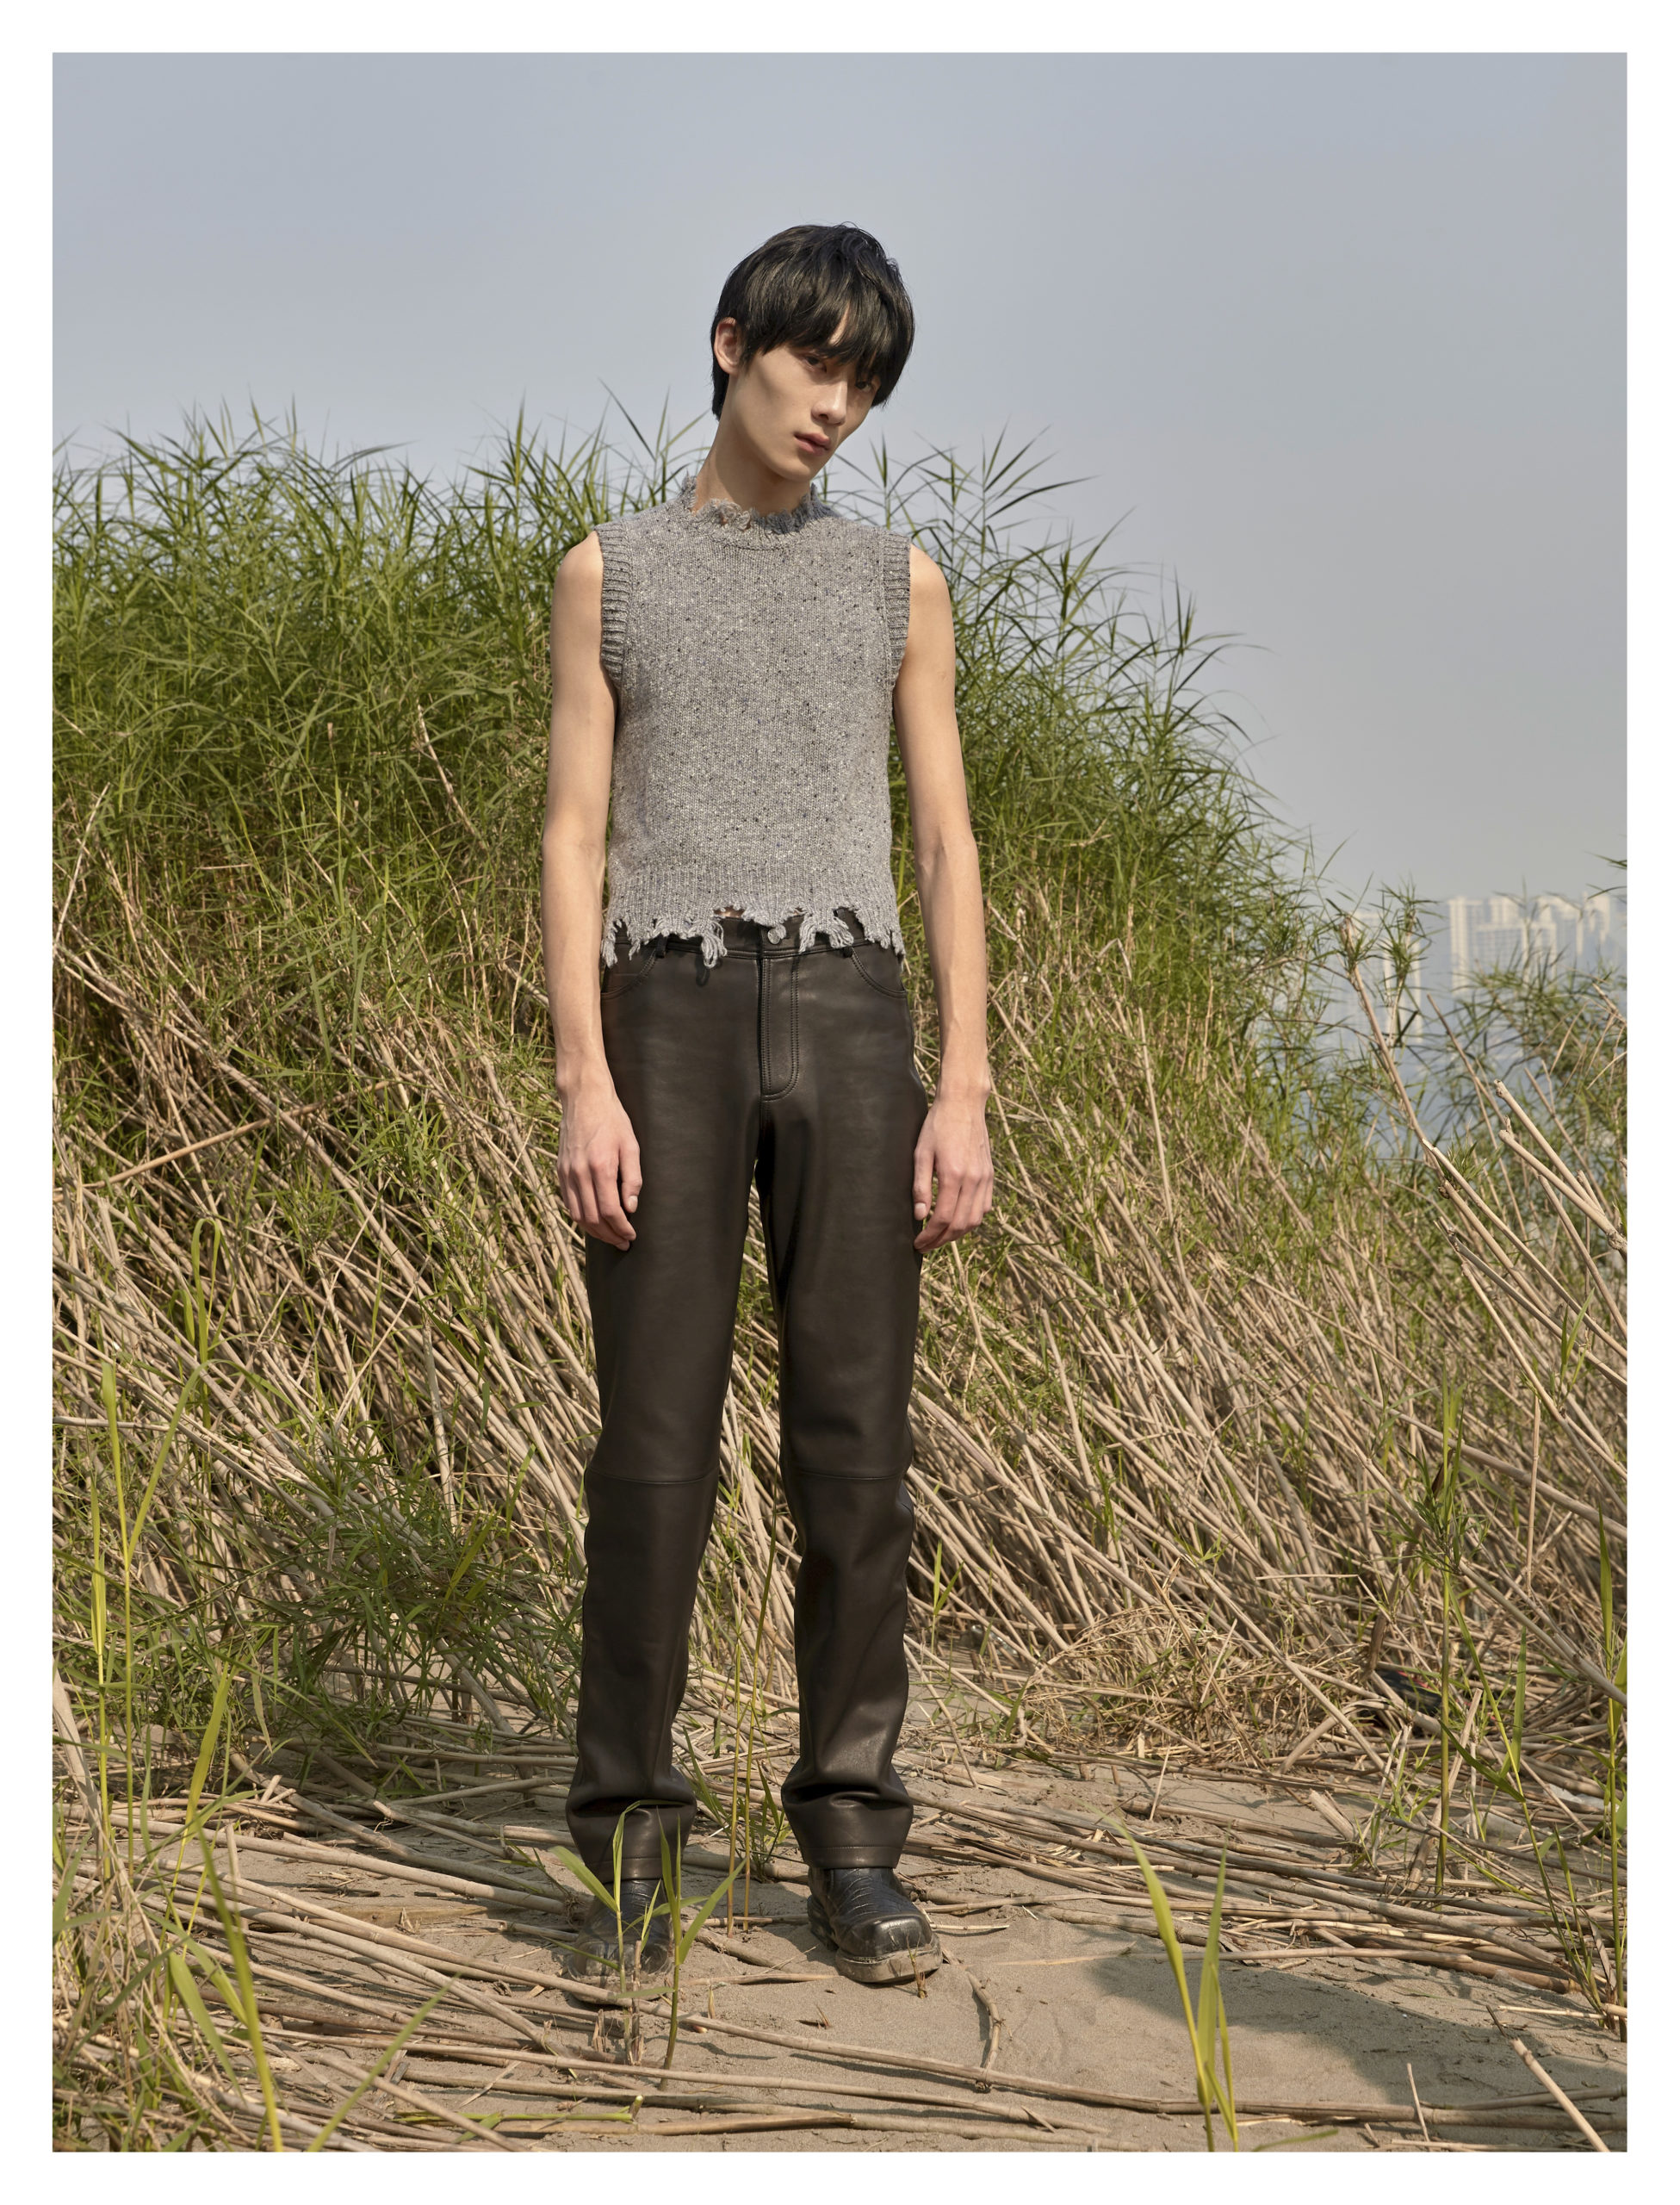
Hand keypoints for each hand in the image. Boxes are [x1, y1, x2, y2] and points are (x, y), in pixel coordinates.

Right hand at [556, 1067, 641, 1248]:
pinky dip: (580, 1217)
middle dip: (609, 1235)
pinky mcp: (560, 1171)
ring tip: (609, 1236)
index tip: (631, 1235)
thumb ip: (632, 1178)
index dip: (621, 1228)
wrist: (584, 1099)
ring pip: (577, 1215)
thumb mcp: (631, 1145)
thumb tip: (630, 1207)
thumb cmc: (613, 1120)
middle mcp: (580, 1173)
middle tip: (623, 1242)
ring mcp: (567, 1173)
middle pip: (592, 1218)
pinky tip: (593, 1221)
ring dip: (594, 1231)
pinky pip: (568, 1203)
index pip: (610, 1210)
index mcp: (600, 1167)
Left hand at [912, 1087, 993, 1251]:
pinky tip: (957, 1221)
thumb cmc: (937, 1126)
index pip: (943, 1219)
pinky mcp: (989, 1175)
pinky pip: (984, 1207)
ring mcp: (984, 1178)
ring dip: (957, 1234)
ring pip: (975, 1220)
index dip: (930, 1236)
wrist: (964, 1105)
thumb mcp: (921, 1153)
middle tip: (925, 1245)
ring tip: (939, 1237)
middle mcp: (973, 1180)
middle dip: (941, 1240)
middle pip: (960, 1225)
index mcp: (954, 1175)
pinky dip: (971, 1220)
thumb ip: (920, 1186)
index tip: (917, 1243)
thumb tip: (919, 1215)